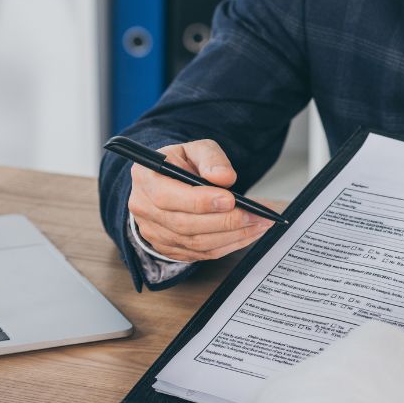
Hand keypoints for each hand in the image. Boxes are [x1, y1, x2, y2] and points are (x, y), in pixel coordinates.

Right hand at [127, 139, 272, 261]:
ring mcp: (154, 233)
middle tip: (256, 215)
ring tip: (259, 224)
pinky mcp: (169, 248)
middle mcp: (144, 208)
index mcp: (145, 178)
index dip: (201, 201)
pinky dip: (228, 246)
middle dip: (225, 221)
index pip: (168, 197)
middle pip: (185, 224)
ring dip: (232, 236)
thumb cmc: (181, 163)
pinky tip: (247, 234)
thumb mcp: (195, 149)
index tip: (231, 199)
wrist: (167, 181)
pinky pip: (201, 254)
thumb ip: (211, 159)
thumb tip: (224, 178)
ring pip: (196, 243)